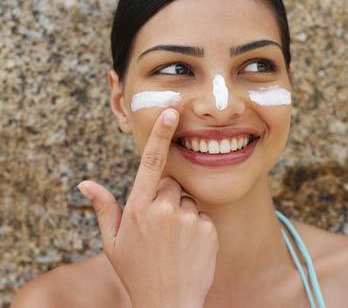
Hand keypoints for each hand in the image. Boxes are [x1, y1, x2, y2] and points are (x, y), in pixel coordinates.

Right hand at [77, 109, 218, 307]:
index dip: (160, 135)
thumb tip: (85, 183)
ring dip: (183, 212)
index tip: (171, 112)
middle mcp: (164, 209)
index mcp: (139, 207)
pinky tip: (189, 246)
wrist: (168, 304)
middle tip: (162, 225)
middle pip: (172, 183)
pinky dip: (197, 226)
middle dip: (168, 196)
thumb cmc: (137, 271)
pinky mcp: (208, 229)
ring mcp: (188, 219)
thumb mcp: (113, 242)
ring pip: (188, 199)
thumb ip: (103, 208)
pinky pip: (203, 215)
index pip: (151, 162)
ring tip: (175, 239)